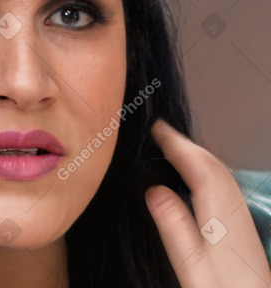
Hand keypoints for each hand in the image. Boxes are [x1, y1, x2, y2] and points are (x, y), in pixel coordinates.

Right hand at [145, 118, 270, 287]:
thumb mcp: (190, 265)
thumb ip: (173, 226)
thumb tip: (153, 190)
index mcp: (219, 214)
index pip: (198, 167)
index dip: (177, 144)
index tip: (157, 127)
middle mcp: (233, 208)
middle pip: (211, 164)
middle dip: (186, 143)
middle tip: (161, 130)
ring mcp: (240, 215)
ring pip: (219, 171)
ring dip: (196, 153)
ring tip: (174, 145)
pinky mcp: (241, 223)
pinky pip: (222, 181)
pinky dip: (205, 167)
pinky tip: (195, 173)